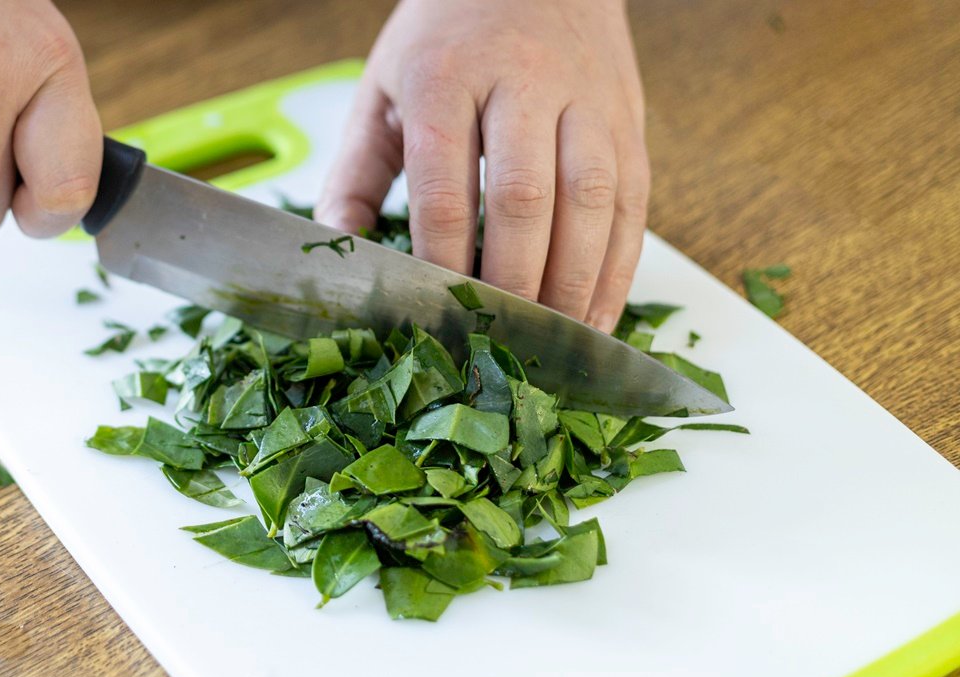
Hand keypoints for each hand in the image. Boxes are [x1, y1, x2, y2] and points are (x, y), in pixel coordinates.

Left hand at [316, 0, 648, 331]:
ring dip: (573, 282)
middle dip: (512, 280)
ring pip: (591, 200)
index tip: (433, 311)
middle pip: (523, 197)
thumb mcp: (384, 88)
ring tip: (552, 341)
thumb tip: (339, 253)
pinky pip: (634, 202)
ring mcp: (586, 100)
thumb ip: (355, 174)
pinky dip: (619, 268)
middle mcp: (523, 83)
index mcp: (446, 75)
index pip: (444, 184)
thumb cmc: (448, 37)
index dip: (441, 258)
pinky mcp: (629, 119)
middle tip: (497, 339)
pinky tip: (596, 315)